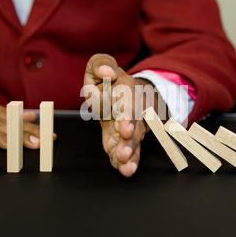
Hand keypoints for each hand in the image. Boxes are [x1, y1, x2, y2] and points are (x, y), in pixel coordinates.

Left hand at [84, 54, 162, 176]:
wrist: (122, 94)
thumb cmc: (108, 81)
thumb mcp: (100, 65)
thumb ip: (100, 64)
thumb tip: (107, 73)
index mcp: (127, 92)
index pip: (130, 105)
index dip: (128, 117)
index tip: (125, 129)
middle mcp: (134, 112)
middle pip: (135, 128)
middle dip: (130, 141)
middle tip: (124, 152)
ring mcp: (131, 129)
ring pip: (134, 143)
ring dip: (130, 155)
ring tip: (126, 167)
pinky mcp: (125, 141)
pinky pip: (129, 153)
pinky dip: (127, 163)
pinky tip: (125, 171)